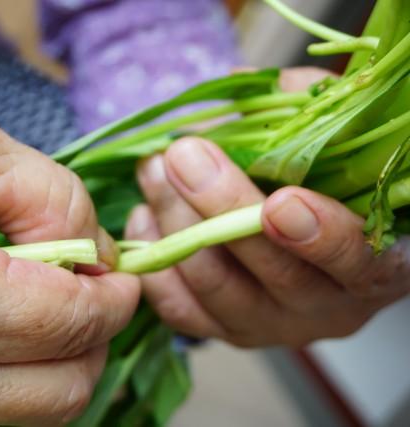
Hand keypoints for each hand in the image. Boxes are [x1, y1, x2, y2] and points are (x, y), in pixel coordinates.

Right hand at [0, 73, 138, 425]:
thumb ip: (57, 203)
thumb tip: (98, 257)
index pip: (73, 327)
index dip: (117, 298)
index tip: (122, 274)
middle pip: (58, 396)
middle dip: (92, 341)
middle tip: (90, 292)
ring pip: (12, 408)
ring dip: (43, 356)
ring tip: (29, 295)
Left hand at [125, 68, 409, 346]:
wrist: (299, 243)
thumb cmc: (322, 187)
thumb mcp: (328, 146)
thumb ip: (297, 112)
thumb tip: (234, 85)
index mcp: (370, 263)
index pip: (355, 259)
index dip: (319, 234)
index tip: (278, 201)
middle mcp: (324, 307)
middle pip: (272, 271)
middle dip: (219, 207)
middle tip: (180, 154)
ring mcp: (269, 325)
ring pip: (215, 286)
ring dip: (175, 222)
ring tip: (152, 169)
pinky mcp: (222, 330)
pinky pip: (180, 310)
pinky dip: (154, 263)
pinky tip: (143, 219)